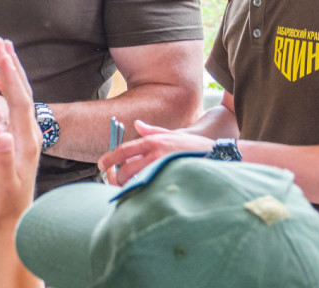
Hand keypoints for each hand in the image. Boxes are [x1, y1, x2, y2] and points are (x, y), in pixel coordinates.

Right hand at [0, 37, 40, 231]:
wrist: (15, 219)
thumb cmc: (6, 203)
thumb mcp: (3, 184)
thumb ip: (3, 160)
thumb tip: (2, 137)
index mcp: (26, 140)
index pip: (18, 101)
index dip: (9, 78)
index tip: (0, 56)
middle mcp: (28, 132)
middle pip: (21, 92)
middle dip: (10, 65)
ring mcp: (24, 132)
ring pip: (18, 94)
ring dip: (9, 70)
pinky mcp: (18, 135)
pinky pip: (12, 102)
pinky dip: (4, 84)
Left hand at [97, 120, 212, 185]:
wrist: (218, 156)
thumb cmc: (193, 147)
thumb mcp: (172, 134)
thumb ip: (152, 131)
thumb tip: (137, 124)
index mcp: (153, 141)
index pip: (123, 150)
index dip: (110, 159)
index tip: (100, 164)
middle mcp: (155, 153)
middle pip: (125, 169)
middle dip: (117, 178)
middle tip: (115, 182)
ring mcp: (162, 167)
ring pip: (134, 182)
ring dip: (128, 187)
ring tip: (127, 190)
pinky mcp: (169, 179)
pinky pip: (148, 190)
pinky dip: (141, 193)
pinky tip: (141, 195)